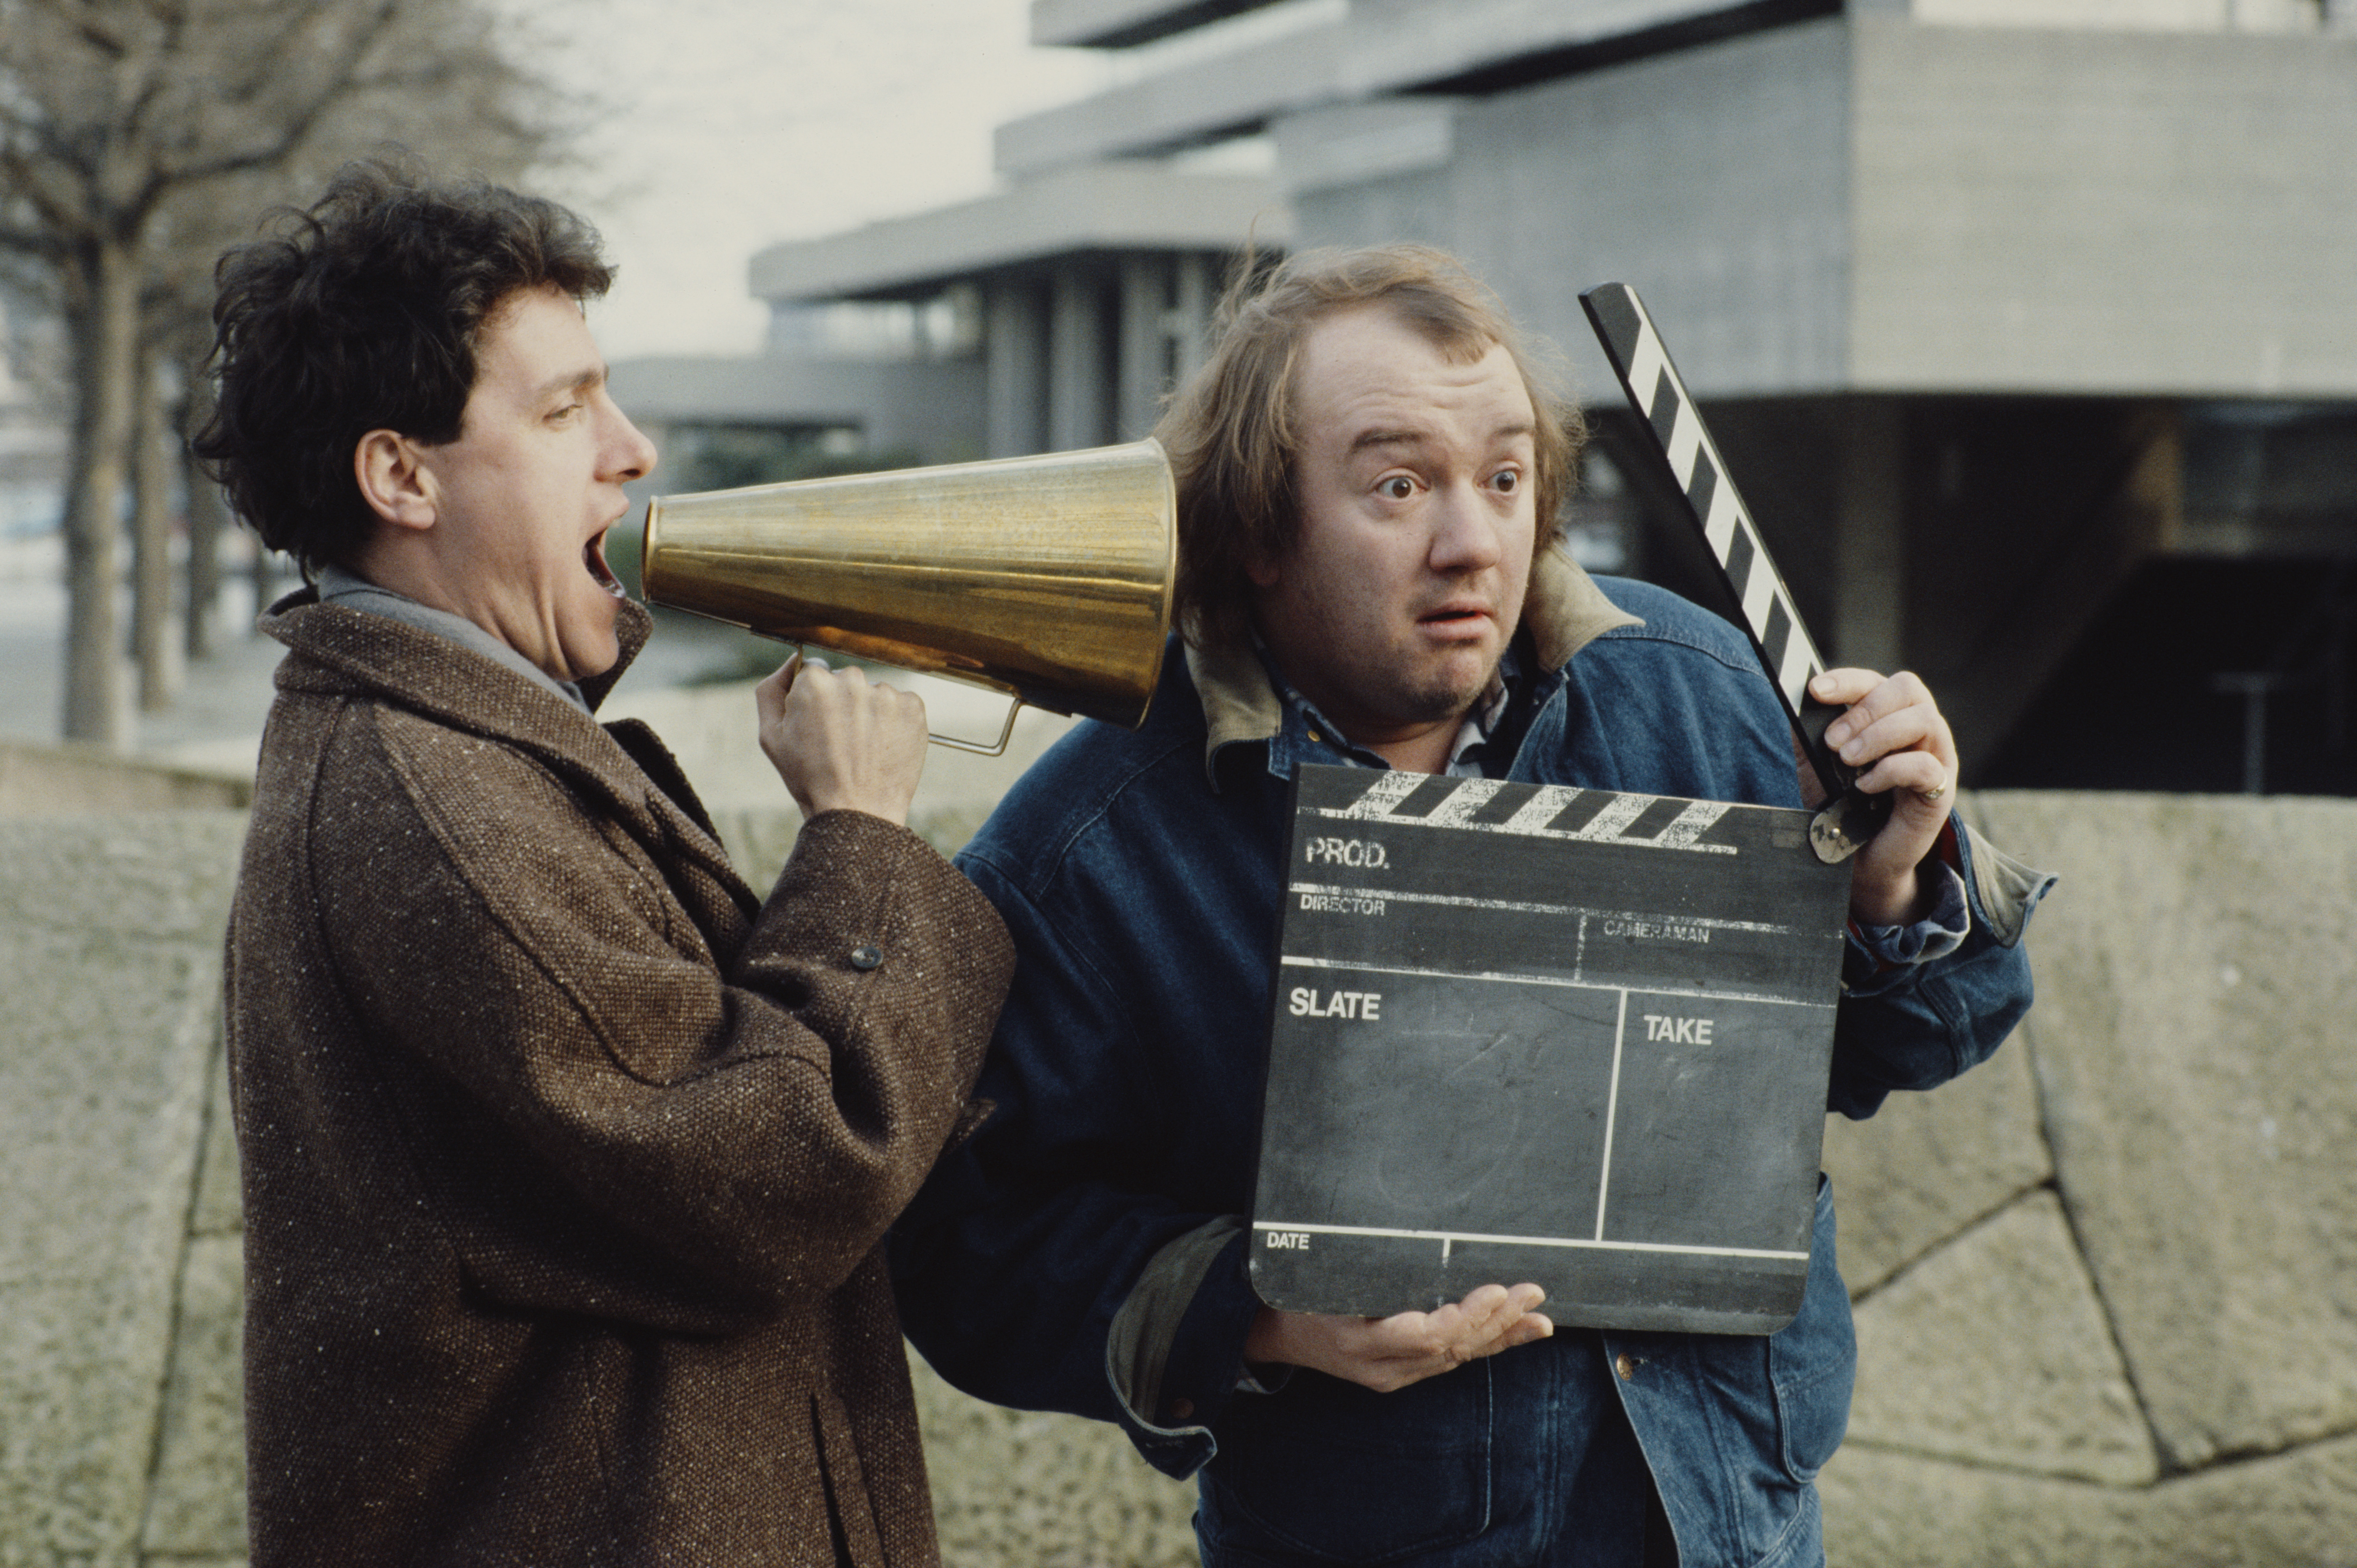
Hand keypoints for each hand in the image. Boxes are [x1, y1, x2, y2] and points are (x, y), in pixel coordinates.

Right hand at [755, 655, 928, 825]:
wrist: (857, 812)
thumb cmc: (809, 778)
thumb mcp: (771, 737)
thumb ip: (771, 690)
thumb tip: (792, 660)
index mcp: (814, 682)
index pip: (815, 674)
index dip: (815, 702)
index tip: (819, 727)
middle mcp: (852, 679)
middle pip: (845, 681)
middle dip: (843, 704)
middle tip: (840, 742)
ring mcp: (885, 693)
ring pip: (873, 694)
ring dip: (870, 714)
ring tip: (863, 750)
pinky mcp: (913, 707)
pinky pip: (900, 705)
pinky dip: (894, 722)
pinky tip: (883, 748)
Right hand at [1242, 1283, 1551, 1393]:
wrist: (1275, 1332)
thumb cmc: (1296, 1294)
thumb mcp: (1319, 1278)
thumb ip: (1361, 1270)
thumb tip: (1413, 1247)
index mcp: (1357, 1341)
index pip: (1422, 1336)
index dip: (1461, 1317)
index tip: (1492, 1292)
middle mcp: (1380, 1366)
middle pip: (1448, 1348)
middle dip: (1493, 1322)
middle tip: (1527, 1294)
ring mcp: (1393, 1374)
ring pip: (1457, 1357)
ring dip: (1500, 1334)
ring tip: (1537, 1314)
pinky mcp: (1403, 1373)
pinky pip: (1453, 1360)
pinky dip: (1491, 1346)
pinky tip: (1524, 1333)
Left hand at [1807, 668, 1958, 926]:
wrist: (1857, 858)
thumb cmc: (1841, 806)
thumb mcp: (1817, 767)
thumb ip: (1809, 737)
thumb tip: (1797, 706)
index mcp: (1890, 716)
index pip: (1876, 681)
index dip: (1847, 680)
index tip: (1815, 690)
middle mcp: (1919, 730)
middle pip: (1908, 688)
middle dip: (1865, 708)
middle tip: (1833, 741)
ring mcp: (1936, 758)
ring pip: (1924, 719)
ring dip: (1878, 735)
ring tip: (1847, 760)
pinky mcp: (1941, 791)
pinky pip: (1926, 766)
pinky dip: (1891, 770)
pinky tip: (1865, 787)